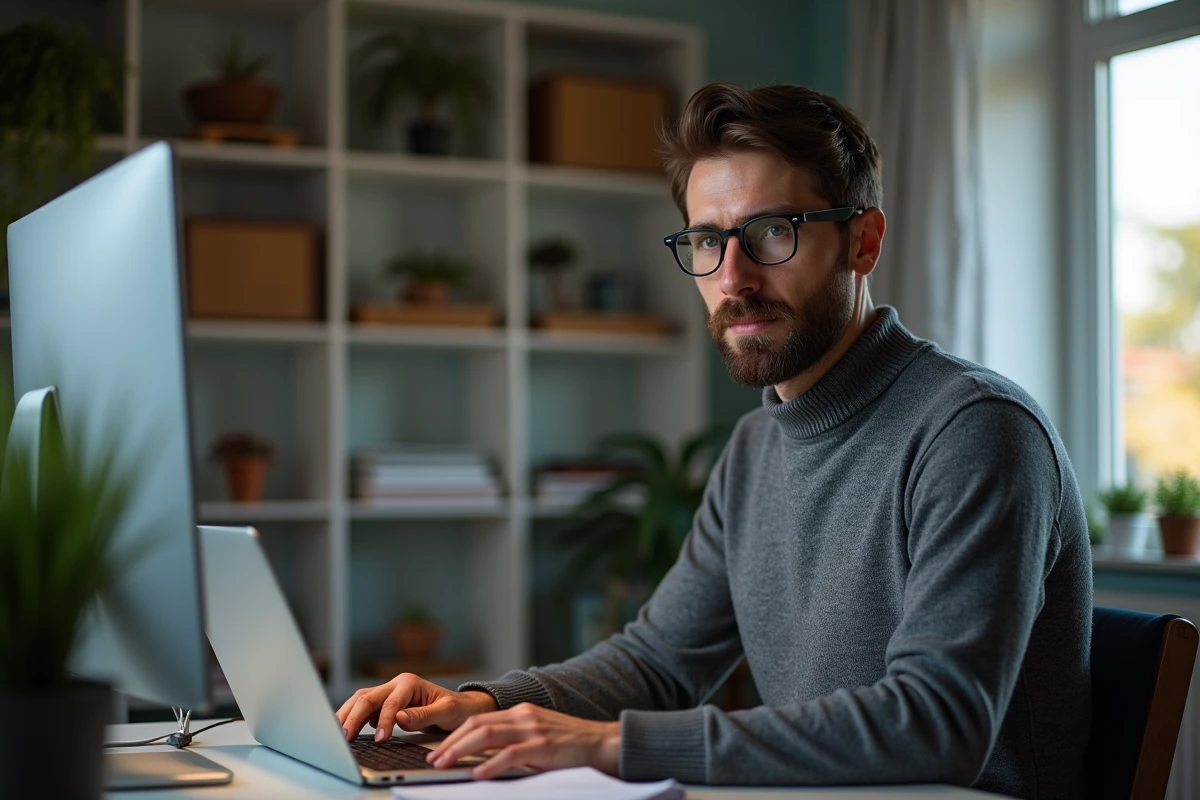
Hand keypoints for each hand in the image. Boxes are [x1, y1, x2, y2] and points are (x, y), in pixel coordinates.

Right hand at [335, 673, 497, 741]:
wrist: (460, 707)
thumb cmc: (456, 708)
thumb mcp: (446, 711)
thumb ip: (423, 715)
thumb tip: (399, 718)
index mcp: (409, 682)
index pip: (390, 703)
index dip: (383, 722)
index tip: (379, 740)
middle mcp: (396, 684)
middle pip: (367, 697)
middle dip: (354, 717)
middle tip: (345, 738)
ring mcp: (388, 692)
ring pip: (361, 700)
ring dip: (348, 715)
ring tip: (338, 734)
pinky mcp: (384, 703)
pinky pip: (364, 708)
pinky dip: (353, 718)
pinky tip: (347, 730)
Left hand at [425, 702, 620, 779]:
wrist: (605, 742)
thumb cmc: (573, 745)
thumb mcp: (540, 735)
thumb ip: (515, 740)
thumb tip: (484, 757)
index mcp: (522, 712)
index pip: (479, 720)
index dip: (455, 735)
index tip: (439, 750)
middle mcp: (524, 716)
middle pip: (477, 725)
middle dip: (451, 743)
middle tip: (434, 759)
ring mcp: (534, 729)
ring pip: (488, 736)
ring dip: (461, 751)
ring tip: (446, 765)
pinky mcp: (544, 746)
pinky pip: (511, 755)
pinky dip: (491, 764)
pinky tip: (477, 774)